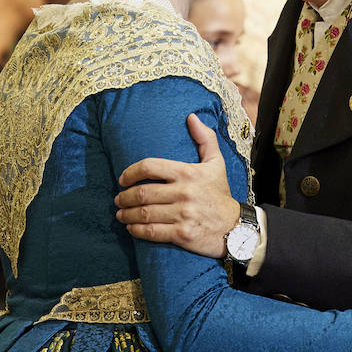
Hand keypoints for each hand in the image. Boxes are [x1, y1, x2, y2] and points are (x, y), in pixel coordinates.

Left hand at [115, 113, 237, 258]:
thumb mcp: (216, 163)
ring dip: (126, 214)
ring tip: (120, 213)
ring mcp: (183, 214)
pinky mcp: (182, 234)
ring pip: (145, 213)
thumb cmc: (220, 193)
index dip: (131, 172)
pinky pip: (152, 232)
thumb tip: (191, 117)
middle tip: (118, 199)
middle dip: (124, 197)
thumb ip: (205, 138)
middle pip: (143, 192)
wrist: (234, 227)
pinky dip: (136, 230)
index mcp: (188, 173)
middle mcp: (184, 192)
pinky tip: (130, 227)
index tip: (123, 179)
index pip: (150, 167)